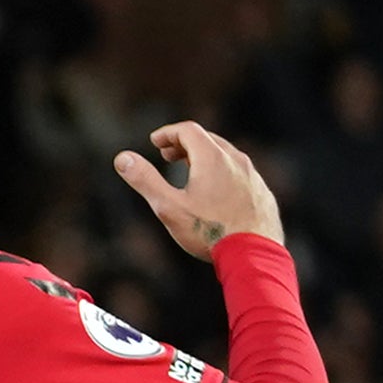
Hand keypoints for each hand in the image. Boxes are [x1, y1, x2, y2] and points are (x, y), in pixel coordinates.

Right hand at [114, 120, 284, 256]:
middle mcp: (235, 160)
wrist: (254, 253)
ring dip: (203, 155)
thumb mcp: (168, 207)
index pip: (188, 130)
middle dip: (184, 143)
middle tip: (166, 155)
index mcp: (212, 158)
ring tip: (188, 169)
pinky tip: (213, 188)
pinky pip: (238, 170)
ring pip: (225, 154)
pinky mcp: (260, 190)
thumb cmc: (209, 231)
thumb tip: (122, 158)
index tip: (154, 142)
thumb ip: (145, 180)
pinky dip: (221, 169)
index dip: (168, 133)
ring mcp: (252, 174)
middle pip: (207, 139)